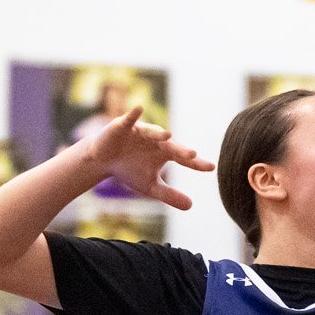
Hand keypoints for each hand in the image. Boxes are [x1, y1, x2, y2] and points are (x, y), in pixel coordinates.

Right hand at [78, 104, 207, 209]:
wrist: (103, 161)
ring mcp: (141, 131)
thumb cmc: (129, 170)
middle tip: (192, 155)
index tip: (211, 168)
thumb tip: (191, 206)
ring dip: (158, 133)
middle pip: (171, 146)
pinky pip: (130, 118)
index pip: (184, 159)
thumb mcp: (150, 186)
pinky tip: (139, 108)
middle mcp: (156, 140)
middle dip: (181, 150)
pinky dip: (134, 114)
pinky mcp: (123, 125)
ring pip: (152, 132)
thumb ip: (170, 195)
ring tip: (168, 136)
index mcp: (165, 153)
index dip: (197, 163)